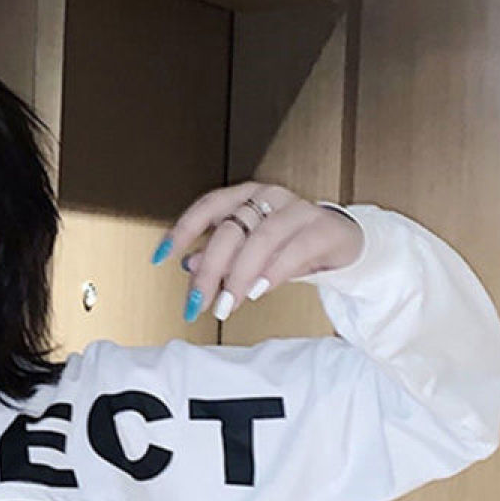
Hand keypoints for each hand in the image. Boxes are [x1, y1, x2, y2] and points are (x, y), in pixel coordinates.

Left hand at [151, 181, 365, 321]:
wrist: (339, 244)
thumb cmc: (288, 246)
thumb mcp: (247, 254)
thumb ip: (218, 257)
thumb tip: (187, 264)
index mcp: (245, 197)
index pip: (207, 208)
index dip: (181, 231)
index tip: (160, 257)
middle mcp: (269, 197)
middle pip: (229, 231)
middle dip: (209, 271)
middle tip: (199, 303)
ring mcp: (297, 209)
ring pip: (260, 239)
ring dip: (239, 277)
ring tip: (228, 303)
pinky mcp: (322, 228)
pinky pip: (294, 248)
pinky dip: (273, 272)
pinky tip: (259, 291)